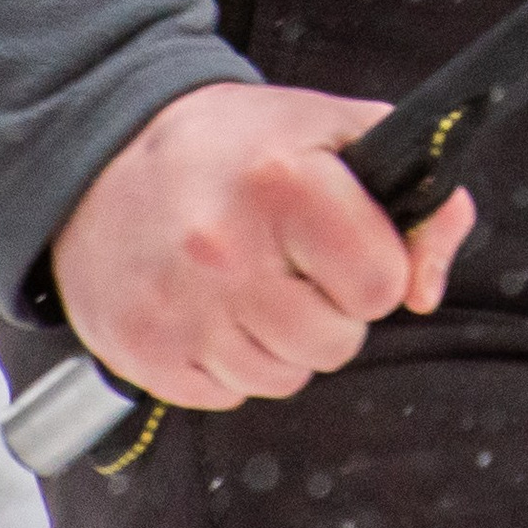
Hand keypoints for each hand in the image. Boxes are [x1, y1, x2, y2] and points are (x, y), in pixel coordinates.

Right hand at [51, 81, 474, 408]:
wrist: (102, 157)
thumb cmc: (236, 145)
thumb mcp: (338, 131)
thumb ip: (418, 197)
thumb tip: (425, 291)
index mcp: (282, 181)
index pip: (380, 285)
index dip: (374, 266)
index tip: (344, 241)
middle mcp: (225, 249)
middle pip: (335, 344)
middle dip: (330, 309)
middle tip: (292, 260)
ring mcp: (179, 308)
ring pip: (283, 379)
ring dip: (280, 340)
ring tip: (248, 278)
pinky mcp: (143, 352)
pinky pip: (226, 396)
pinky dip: (228, 360)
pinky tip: (209, 304)